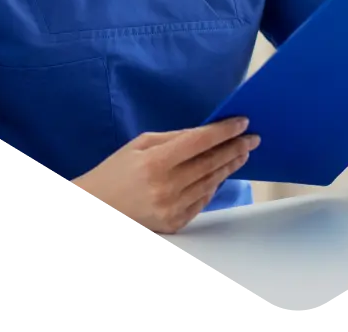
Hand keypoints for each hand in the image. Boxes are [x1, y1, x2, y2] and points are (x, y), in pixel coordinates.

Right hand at [71, 117, 260, 233]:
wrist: (95, 210)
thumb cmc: (115, 172)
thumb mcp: (140, 145)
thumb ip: (174, 138)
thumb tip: (205, 133)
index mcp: (155, 163)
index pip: (200, 142)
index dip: (224, 131)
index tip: (243, 122)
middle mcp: (166, 188)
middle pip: (211, 163)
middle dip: (235, 148)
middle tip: (252, 138)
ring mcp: (171, 209)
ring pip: (210, 183)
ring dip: (230, 167)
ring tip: (243, 153)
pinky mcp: (173, 225)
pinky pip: (201, 202)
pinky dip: (213, 186)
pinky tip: (222, 174)